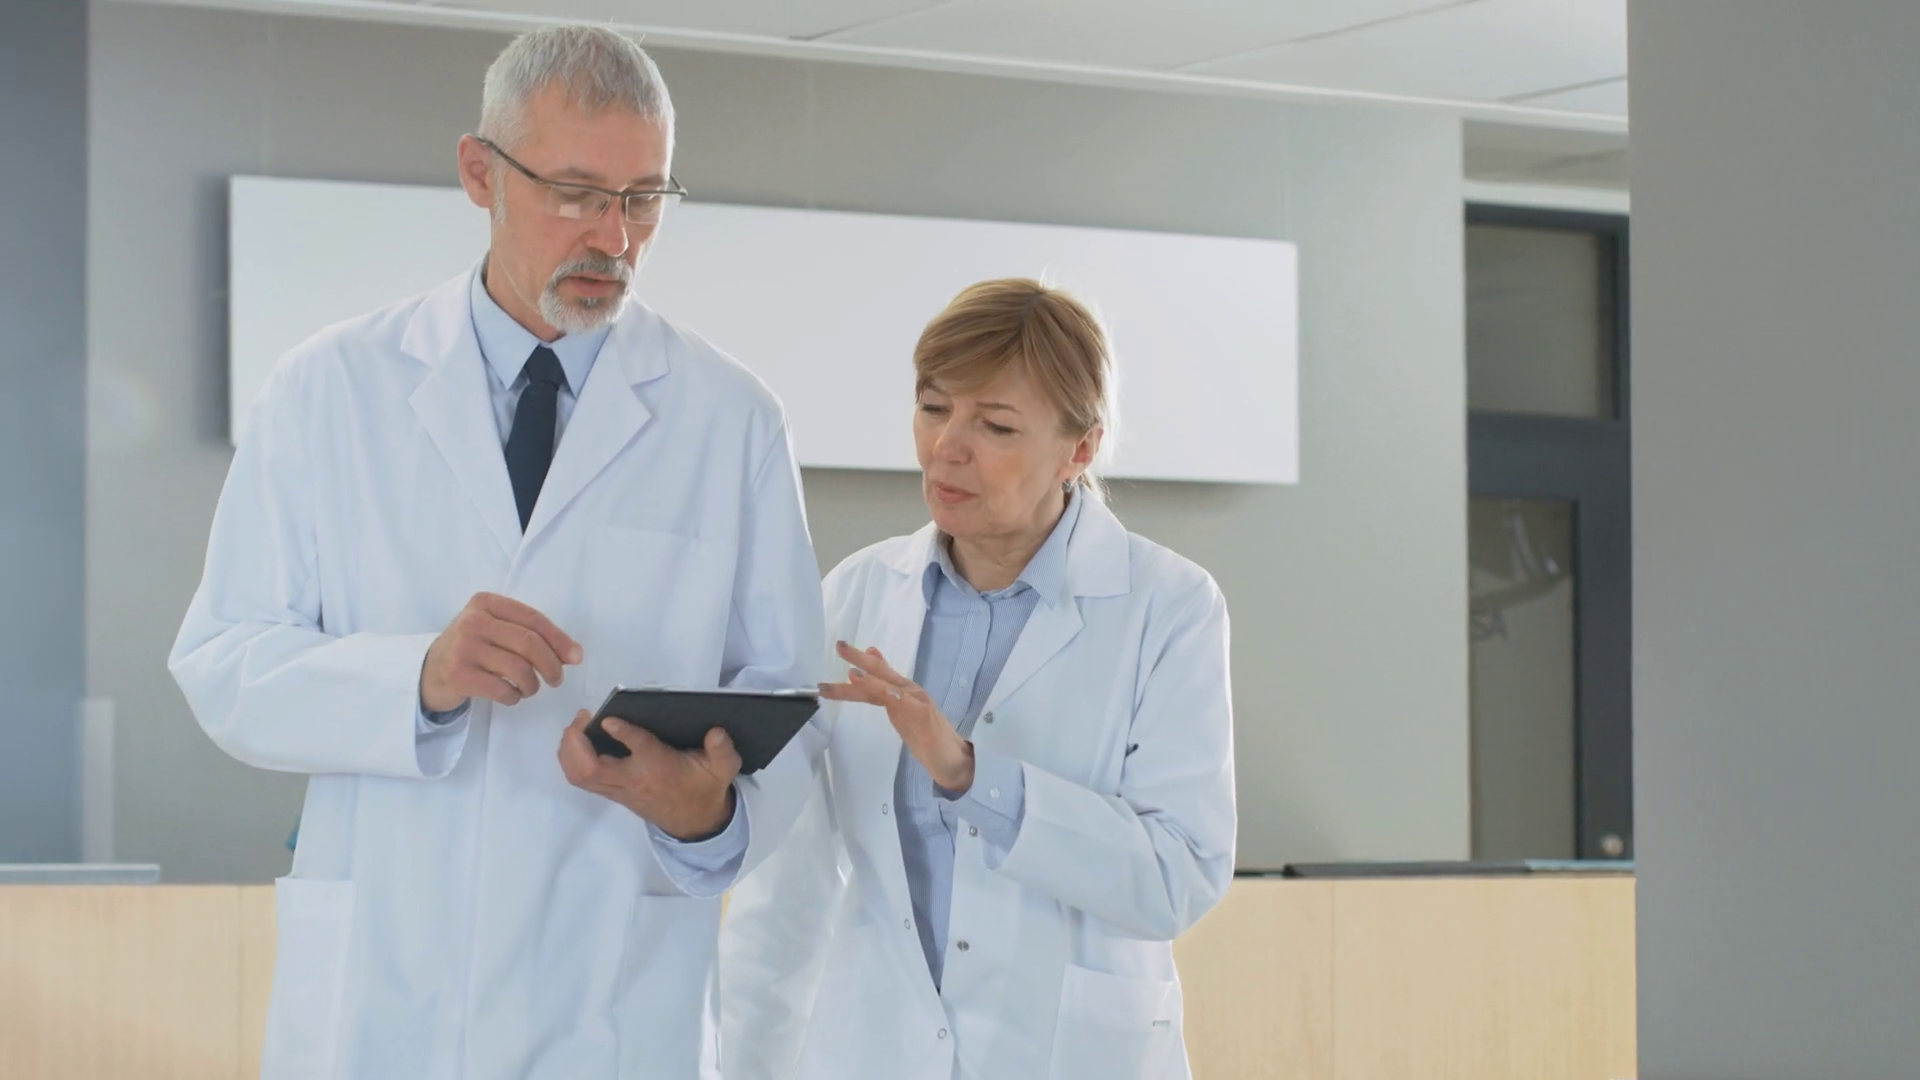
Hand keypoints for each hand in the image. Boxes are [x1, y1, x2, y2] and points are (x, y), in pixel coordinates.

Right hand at [420, 592, 581, 712]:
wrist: (429, 671)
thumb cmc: (471, 648)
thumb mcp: (496, 631)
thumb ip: (530, 635)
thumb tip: (573, 654)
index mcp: (486, 603)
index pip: (533, 619)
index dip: (559, 639)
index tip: (575, 657)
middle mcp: (473, 621)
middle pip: (528, 643)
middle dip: (551, 664)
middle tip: (556, 679)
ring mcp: (464, 647)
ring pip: (518, 668)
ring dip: (533, 684)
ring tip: (530, 688)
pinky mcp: (459, 674)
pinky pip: (502, 688)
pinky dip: (515, 696)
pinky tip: (512, 695)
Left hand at [557, 710, 739, 839]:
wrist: (694, 820)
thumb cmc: (703, 787)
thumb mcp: (722, 769)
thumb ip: (722, 751)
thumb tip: (717, 733)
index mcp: (659, 768)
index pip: (639, 750)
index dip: (623, 733)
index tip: (609, 719)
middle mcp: (633, 780)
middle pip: (591, 769)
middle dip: (578, 742)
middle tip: (583, 717)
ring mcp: (619, 788)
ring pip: (580, 775)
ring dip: (569, 750)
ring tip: (576, 725)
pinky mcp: (612, 791)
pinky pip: (580, 778)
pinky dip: (570, 759)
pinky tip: (576, 741)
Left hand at [820, 641, 974, 791]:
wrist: (953, 758)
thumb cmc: (927, 736)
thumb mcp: (902, 711)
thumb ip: (886, 693)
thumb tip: (865, 673)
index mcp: (903, 691)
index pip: (879, 673)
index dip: (859, 660)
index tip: (842, 647)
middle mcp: (910, 692)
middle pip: (881, 673)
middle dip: (859, 660)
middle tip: (840, 646)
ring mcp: (918, 703)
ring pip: (890, 687)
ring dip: (871, 680)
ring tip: (852, 673)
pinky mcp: (923, 716)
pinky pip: (904, 704)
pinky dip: (891, 696)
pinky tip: (883, 692)